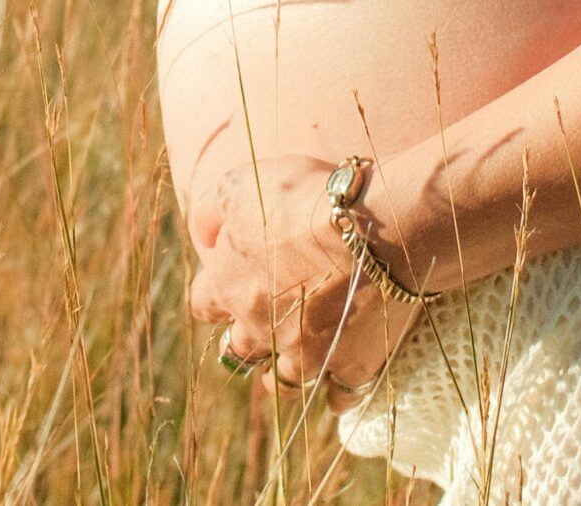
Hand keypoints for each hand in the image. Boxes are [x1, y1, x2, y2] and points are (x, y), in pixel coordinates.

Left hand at [184, 154, 422, 411]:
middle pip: (240, 351)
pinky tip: (344, 376)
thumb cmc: (308, 199)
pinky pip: (340, 395)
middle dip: (250, 337)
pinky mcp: (351, 366)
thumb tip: (203, 235)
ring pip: (284, 383)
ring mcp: (306, 354)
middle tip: (270, 319)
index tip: (232, 279)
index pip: (203, 304)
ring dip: (287, 372)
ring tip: (301, 357)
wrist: (377, 228)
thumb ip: (212, 210)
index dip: (216, 292)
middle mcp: (261, 329)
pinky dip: (340, 389)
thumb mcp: (243, 183)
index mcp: (231, 287)